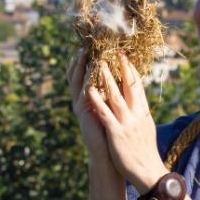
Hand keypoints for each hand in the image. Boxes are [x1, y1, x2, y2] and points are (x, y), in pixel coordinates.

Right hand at [66, 49, 114, 172]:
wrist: (108, 153)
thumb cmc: (113, 132)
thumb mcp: (113, 109)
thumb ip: (113, 95)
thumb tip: (122, 77)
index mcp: (91, 98)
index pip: (85, 76)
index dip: (87, 62)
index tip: (92, 47)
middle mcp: (83, 101)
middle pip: (77, 75)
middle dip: (80, 61)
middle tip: (83, 46)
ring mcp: (81, 106)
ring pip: (78, 81)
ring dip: (80, 66)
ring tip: (84, 53)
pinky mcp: (83, 112)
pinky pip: (83, 92)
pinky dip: (86, 79)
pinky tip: (89, 70)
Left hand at [87, 54, 166, 193]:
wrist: (148, 172)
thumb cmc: (145, 152)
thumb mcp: (146, 129)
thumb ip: (141, 115)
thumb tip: (140, 104)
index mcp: (143, 113)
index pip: (138, 87)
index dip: (131, 71)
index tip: (125, 57)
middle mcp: (137, 114)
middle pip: (129, 86)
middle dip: (121, 67)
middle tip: (114, 51)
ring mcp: (127, 122)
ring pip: (116, 96)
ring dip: (106, 78)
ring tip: (98, 64)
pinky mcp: (117, 132)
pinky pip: (105, 113)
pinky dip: (97, 100)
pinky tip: (89, 90)